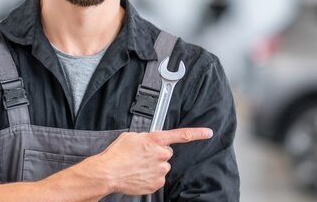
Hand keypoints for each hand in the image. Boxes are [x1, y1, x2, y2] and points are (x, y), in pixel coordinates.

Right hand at [93, 127, 212, 195]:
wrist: (108, 172)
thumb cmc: (117, 154)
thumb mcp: (132, 136)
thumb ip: (147, 137)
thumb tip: (151, 140)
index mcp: (156, 140)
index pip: (182, 135)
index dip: (197, 133)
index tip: (208, 133)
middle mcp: (161, 154)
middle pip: (167, 153)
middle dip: (157, 154)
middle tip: (142, 156)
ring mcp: (161, 170)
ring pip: (162, 166)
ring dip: (153, 166)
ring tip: (138, 166)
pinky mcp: (157, 183)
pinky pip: (158, 178)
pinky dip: (150, 177)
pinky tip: (139, 174)